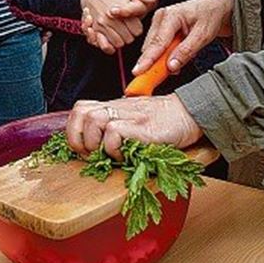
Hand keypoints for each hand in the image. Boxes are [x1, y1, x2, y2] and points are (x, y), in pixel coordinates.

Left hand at [65, 95, 202, 159]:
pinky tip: (124, 155)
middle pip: (81, 113)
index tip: (82, 149)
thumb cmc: (163, 122)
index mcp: (114, 107)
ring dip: (96, 142)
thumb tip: (97, 150)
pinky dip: (113, 148)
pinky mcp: (140, 126)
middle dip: (79, 138)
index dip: (74, 130)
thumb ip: (116, 129)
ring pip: (94, 119)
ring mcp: (128, 115)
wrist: (188, 115)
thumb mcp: (134, 121)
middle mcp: (117, 108)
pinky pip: (114, 132)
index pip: (80, 109)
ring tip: (108, 155)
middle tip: (91, 154)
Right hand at [80, 0, 154, 53]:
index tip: (134, 23)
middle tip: (126, 27)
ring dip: (120, 40)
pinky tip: (111, 39)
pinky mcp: (93, 32)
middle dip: (130, 35)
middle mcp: (108, 19)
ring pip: (118, 44)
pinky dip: (109, 46)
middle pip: (128, 39)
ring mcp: (100, 27)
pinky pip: (104, 47)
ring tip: (119, 31)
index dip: (137, 28)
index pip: (137, 30)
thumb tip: (151, 0)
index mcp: (119, 10)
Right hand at [132, 0, 233, 75]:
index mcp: (171, 16)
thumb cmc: (210, 16)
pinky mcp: (160, 28)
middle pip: (151, 47)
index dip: (147, 59)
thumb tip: (171, 66)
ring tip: (179, 61)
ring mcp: (159, 22)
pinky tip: (176, 56)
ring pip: (153, 48)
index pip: (157, 42)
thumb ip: (186, 51)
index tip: (138, 72)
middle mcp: (161, 17)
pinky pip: (157, 46)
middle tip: (159, 78)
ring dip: (162, 59)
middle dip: (155, 63)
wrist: (214, 6)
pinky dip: (165, 55)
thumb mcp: (203, 35)